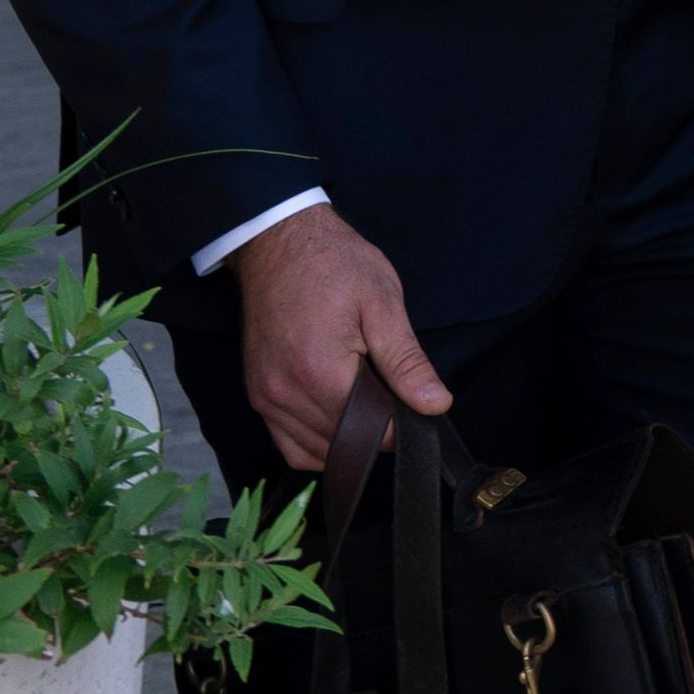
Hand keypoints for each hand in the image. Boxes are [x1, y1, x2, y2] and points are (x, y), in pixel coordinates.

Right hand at [230, 204, 450, 470]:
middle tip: (394, 396)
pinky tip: (337, 417)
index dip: (402, 427)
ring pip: (315, 452)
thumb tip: (436, 406)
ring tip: (367, 399)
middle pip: (343, 445)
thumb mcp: (382, 302)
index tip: (415, 403)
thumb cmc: (334, 263)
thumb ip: (406, 362)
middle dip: (376, 433)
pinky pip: (288, 443)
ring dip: (347, 440)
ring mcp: (265, 398)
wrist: (279, 241)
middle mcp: (284, 394)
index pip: (371, 433)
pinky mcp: (257, 395)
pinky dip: (316, 443)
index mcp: (319, 373)